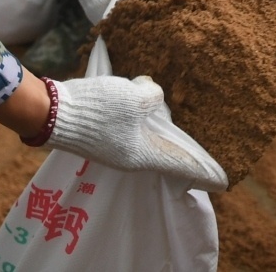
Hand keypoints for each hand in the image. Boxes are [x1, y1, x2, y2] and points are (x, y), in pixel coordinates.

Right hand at [46, 74, 228, 190]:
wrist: (53, 113)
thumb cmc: (100, 109)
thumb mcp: (135, 97)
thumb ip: (154, 97)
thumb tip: (153, 94)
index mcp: (142, 155)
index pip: (178, 165)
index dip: (201, 170)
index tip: (222, 180)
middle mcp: (129, 158)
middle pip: (163, 153)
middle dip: (181, 149)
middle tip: (202, 149)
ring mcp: (114, 149)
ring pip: (145, 140)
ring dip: (158, 130)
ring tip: (173, 120)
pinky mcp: (102, 138)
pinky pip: (130, 132)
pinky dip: (140, 122)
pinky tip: (141, 104)